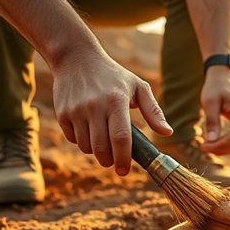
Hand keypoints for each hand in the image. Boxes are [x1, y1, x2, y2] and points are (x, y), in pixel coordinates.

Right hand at [52, 48, 172, 174]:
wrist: (76, 58)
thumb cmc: (113, 75)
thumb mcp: (137, 87)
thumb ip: (153, 111)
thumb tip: (167, 133)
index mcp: (116, 101)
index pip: (121, 138)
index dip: (123, 159)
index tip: (125, 171)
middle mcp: (94, 106)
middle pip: (101, 149)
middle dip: (109, 161)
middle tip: (114, 161)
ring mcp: (76, 110)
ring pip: (86, 147)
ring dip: (96, 151)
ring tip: (102, 139)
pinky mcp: (62, 113)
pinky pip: (73, 139)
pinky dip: (82, 141)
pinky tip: (88, 128)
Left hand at [200, 66, 229, 155]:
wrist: (222, 78)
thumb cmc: (215, 88)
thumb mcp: (210, 102)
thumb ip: (212, 121)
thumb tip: (211, 141)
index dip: (222, 144)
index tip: (205, 146)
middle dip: (223, 148)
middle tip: (204, 148)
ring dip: (225, 148)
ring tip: (208, 147)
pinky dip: (227, 144)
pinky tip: (214, 144)